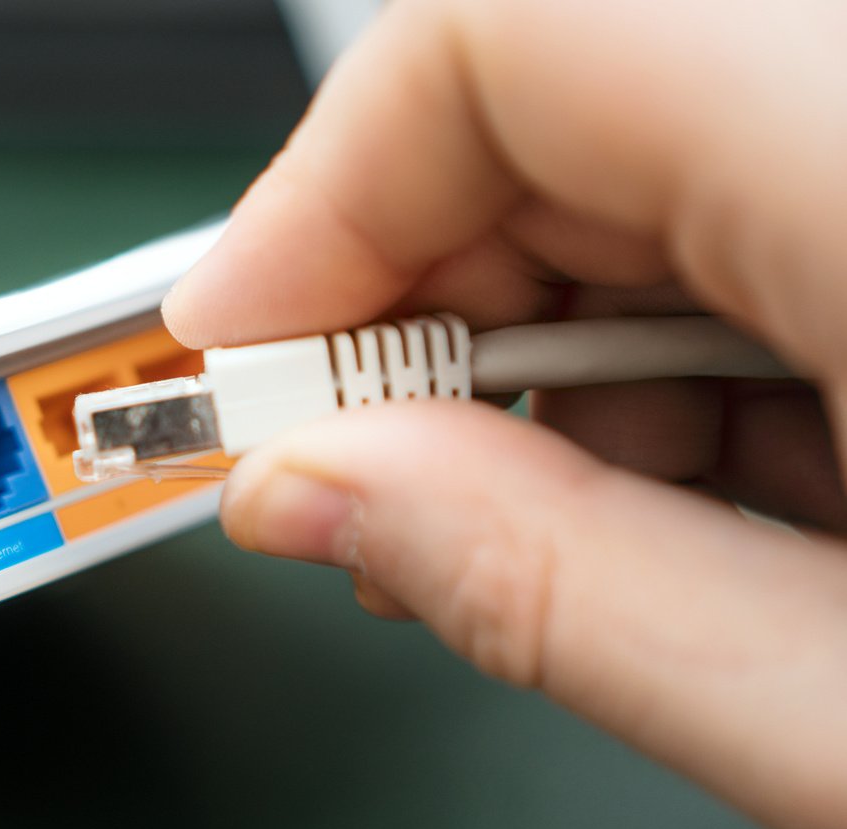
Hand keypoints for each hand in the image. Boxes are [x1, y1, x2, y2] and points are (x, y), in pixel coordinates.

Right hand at [164, 0, 846, 828]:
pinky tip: (740, 483)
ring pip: (664, 150)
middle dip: (425, 298)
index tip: (235, 360)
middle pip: (563, 98)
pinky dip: (700, 333)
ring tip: (591, 525)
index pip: (503, 38)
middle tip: (375, 477)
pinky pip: (773, 187)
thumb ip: (558, 594)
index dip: (317, 197)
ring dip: (568, 343)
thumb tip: (319, 497)